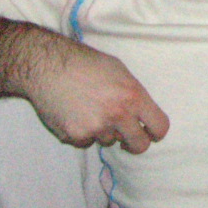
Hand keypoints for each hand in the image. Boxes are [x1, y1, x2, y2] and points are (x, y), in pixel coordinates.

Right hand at [29, 34, 170, 152]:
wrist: (48, 66)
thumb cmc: (85, 63)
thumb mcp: (119, 71)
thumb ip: (132, 93)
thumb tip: (139, 112)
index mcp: (133, 96)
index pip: (159, 125)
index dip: (157, 132)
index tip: (152, 134)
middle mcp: (118, 115)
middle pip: (139, 144)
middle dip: (135, 143)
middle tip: (127, 139)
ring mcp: (96, 128)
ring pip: (108, 140)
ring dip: (103, 131)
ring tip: (89, 109)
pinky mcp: (75, 135)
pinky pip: (86, 141)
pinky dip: (82, 132)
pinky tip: (74, 114)